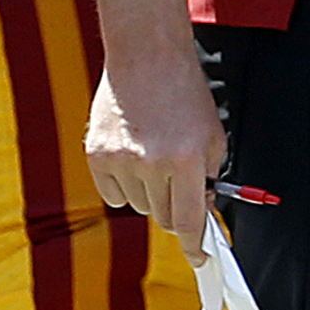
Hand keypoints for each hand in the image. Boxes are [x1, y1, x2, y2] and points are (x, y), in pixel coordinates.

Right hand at [86, 48, 225, 263]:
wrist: (146, 53)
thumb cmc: (182, 89)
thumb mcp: (212, 135)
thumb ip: (210, 178)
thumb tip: (202, 212)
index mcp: (186, 159)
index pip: (188, 223)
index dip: (195, 246)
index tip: (198, 257)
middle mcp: (152, 163)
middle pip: (162, 218)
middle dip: (173, 207)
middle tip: (175, 180)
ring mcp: (120, 158)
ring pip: (138, 205)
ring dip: (148, 192)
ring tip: (152, 154)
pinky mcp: (97, 153)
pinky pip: (112, 193)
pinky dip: (123, 183)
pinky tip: (130, 154)